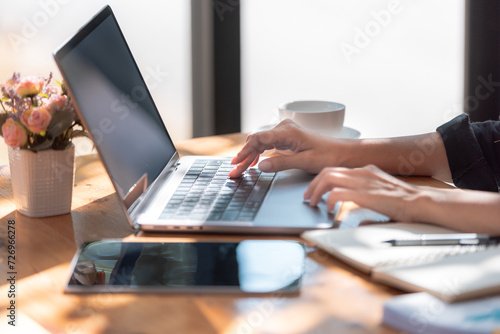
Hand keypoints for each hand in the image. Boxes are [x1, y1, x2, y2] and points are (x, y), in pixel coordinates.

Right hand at [229, 120, 344, 177]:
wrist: (344, 154)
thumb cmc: (329, 156)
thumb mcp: (304, 162)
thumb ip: (281, 163)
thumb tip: (260, 166)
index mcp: (287, 132)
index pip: (258, 140)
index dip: (244, 152)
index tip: (236, 164)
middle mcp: (284, 129)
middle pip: (256, 141)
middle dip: (244, 157)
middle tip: (234, 172)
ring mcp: (285, 133)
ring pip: (261, 143)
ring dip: (250, 156)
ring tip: (240, 169)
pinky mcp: (288, 139)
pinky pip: (268, 145)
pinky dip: (258, 154)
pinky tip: (253, 162)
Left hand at [304, 165, 420, 221]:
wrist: (422, 203)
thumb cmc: (408, 204)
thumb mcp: (384, 197)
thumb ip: (369, 204)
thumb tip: (361, 222)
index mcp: (366, 171)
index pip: (336, 170)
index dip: (321, 180)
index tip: (315, 191)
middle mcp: (362, 172)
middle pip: (327, 171)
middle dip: (313, 184)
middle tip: (308, 197)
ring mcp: (362, 181)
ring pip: (328, 178)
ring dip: (316, 190)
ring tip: (312, 203)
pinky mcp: (364, 193)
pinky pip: (336, 193)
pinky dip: (328, 200)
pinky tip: (328, 209)